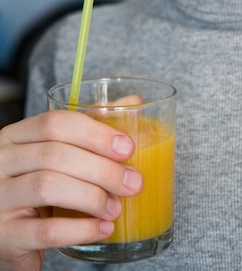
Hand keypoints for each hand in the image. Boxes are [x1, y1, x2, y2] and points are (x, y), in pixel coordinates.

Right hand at [0, 110, 142, 270]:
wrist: (9, 235)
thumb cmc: (38, 188)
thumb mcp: (58, 155)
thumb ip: (91, 129)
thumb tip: (132, 102)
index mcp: (16, 136)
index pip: (54, 123)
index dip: (95, 133)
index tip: (127, 147)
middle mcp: (1, 162)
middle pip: (55, 154)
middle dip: (102, 168)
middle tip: (132, 182)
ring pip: (48, 187)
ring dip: (92, 197)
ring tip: (116, 208)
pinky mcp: (4, 235)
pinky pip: (45, 230)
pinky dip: (80, 229)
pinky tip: (102, 228)